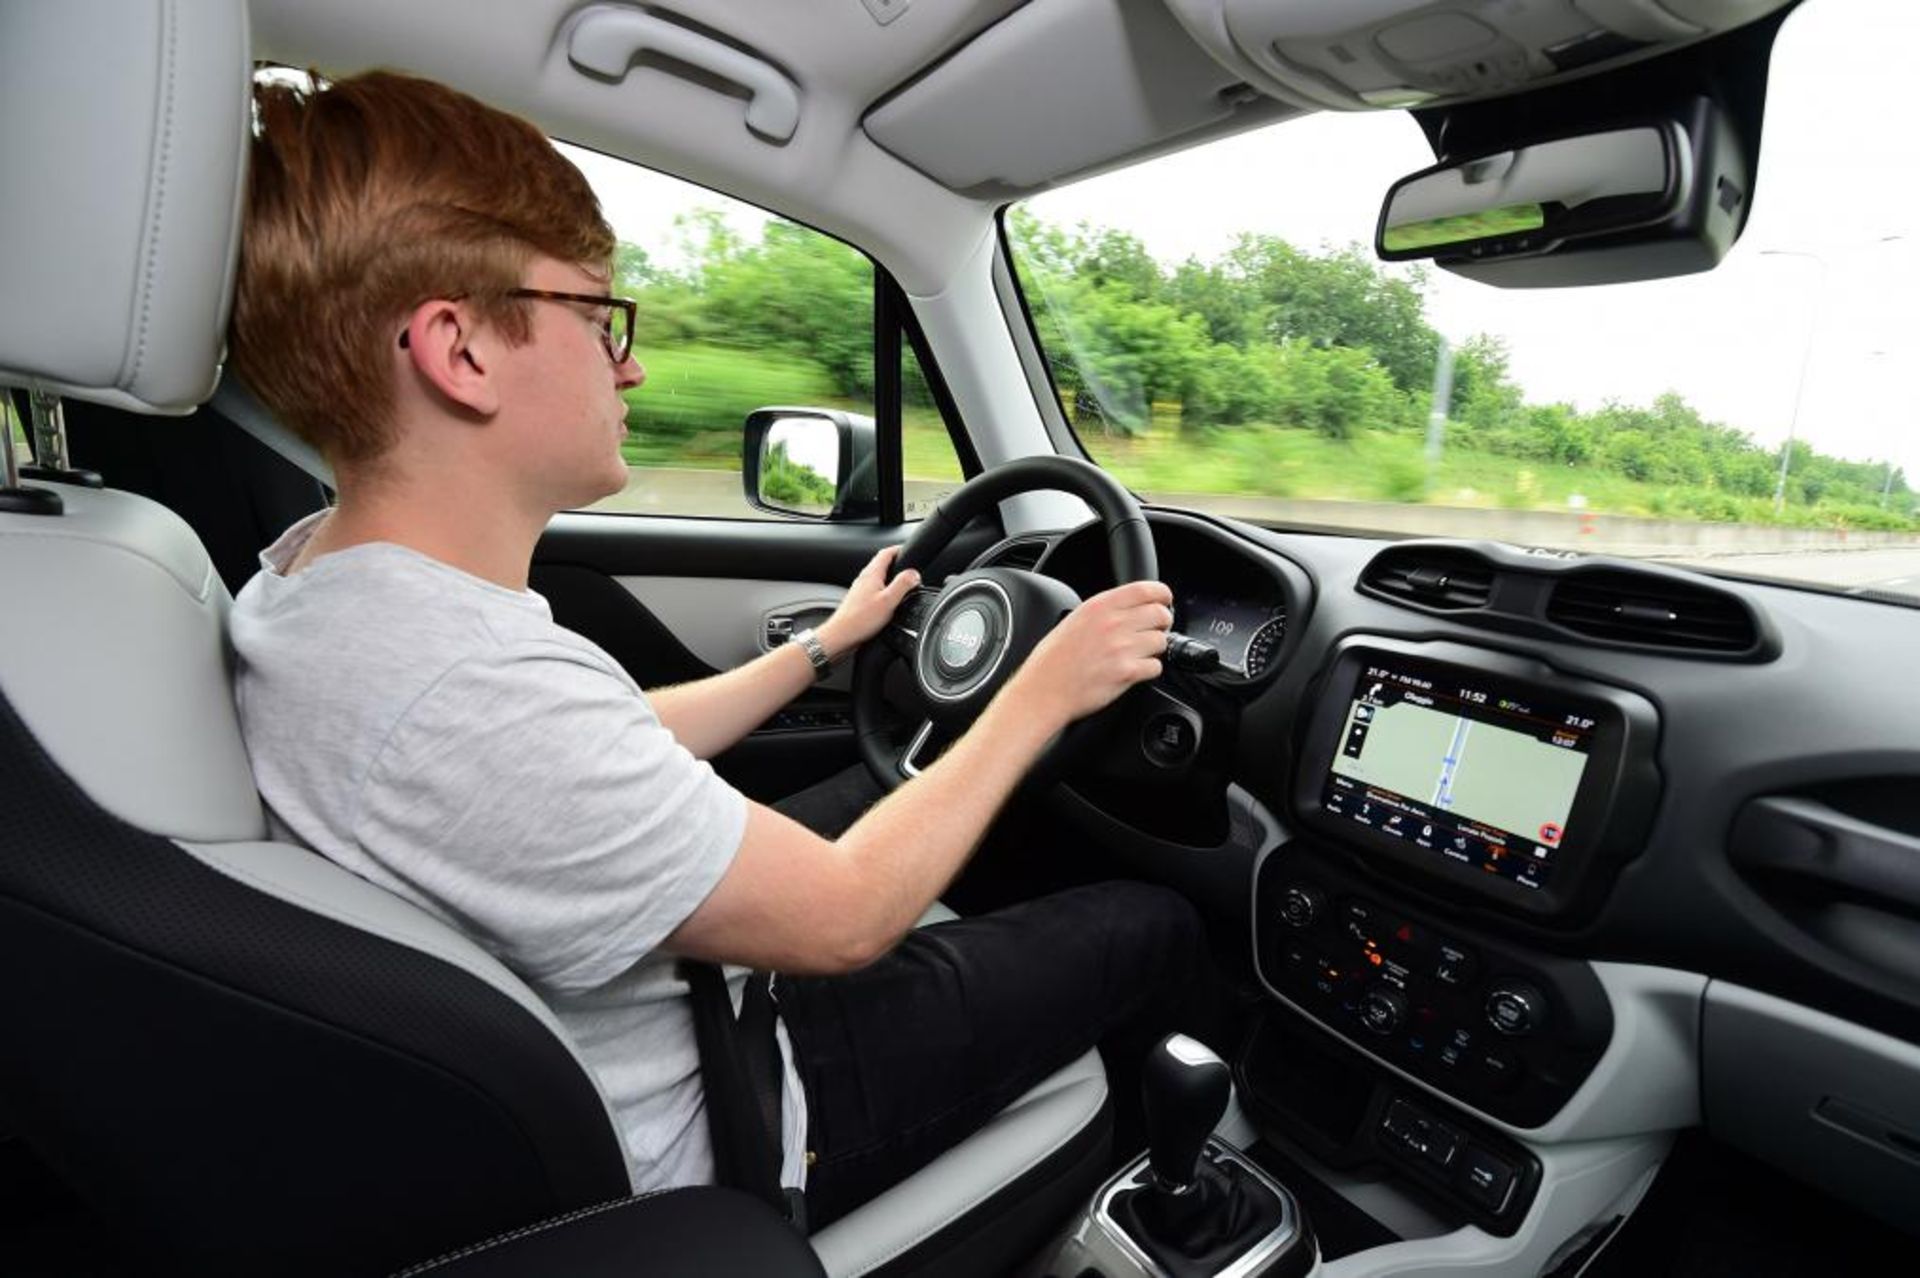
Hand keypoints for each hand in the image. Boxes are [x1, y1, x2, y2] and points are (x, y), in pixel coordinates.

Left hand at [818, 545, 920, 658]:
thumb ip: (903, 585)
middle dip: (897, 564)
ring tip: (903, 584)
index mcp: (871, 574)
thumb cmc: (860, 620)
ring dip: (891, 578)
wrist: (841, 635)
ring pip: (878, 577)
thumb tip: (914, 574)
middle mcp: (864, 579)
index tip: (909, 551)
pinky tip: (889, 601)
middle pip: (882, 564)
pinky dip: (884, 590)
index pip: (886, 553)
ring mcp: (860, 589)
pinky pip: (874, 589)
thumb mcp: (888, 600)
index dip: (899, 550)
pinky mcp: (859, 600)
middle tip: (909, 569)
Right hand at [1008, 580, 1173, 727]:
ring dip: (1155, 648)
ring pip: (1162, 640)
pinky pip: (1156, 666)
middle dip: (1163, 623)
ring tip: (1140, 654)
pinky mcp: (1127, 672)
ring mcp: (1121, 648)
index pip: (1146, 589)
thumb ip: (1104, 610)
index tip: (1165, 602)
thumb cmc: (1053, 660)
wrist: (1043, 691)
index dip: (1162, 595)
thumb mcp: (1075, 620)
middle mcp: (1113, 623)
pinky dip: (1149, 670)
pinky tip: (1134, 670)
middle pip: (1160, 614)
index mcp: (1099, 606)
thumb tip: (1131, 607)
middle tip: (1155, 630)